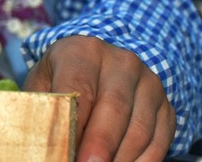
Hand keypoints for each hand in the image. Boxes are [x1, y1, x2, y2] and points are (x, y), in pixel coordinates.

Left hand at [23, 35, 175, 161]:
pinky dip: (142, 160)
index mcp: (83, 51)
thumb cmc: (63, 78)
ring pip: (139, 128)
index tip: (66, 151)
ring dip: (121, 157)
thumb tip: (36, 143)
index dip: (73, 125)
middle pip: (114, 108)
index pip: (79, 89)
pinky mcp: (165, 106)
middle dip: (99, 145)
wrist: (101, 64)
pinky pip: (159, 140)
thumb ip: (39, 108)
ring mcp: (149, 83)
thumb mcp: (43, 82)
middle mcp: (121, 62)